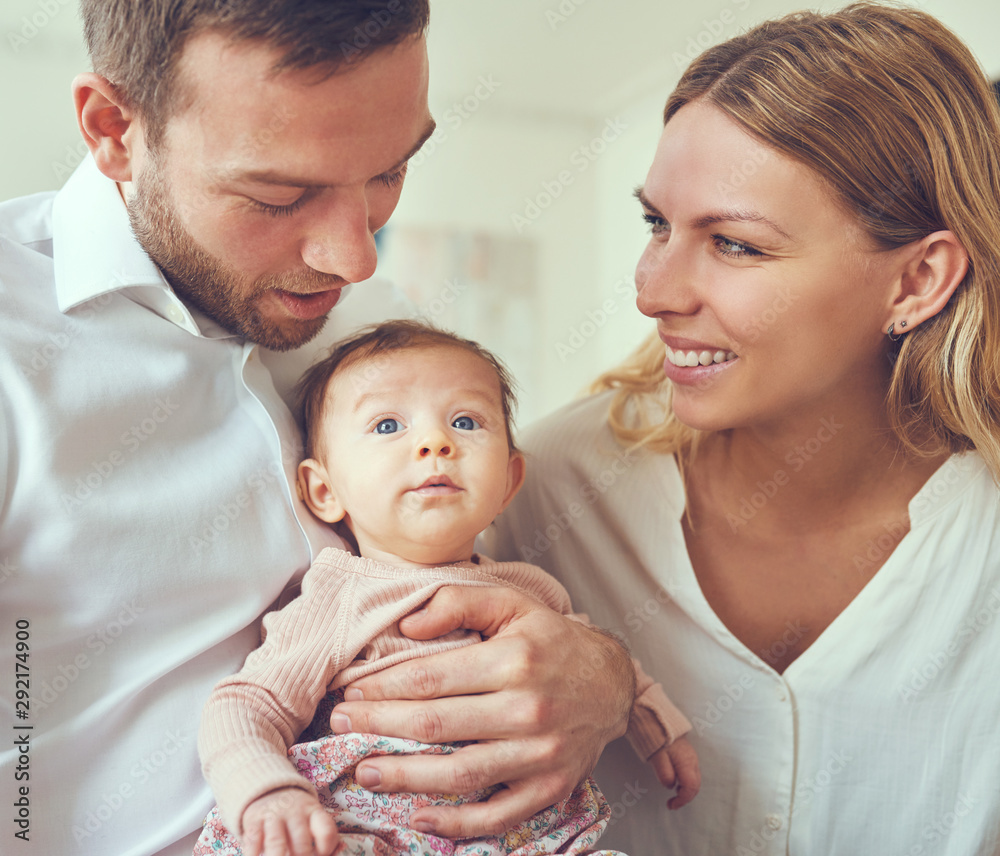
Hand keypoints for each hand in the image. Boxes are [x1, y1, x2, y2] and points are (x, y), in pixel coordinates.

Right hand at [241, 787, 339, 855]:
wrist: (268, 790)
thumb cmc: (297, 815)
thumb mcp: (313, 819)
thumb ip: (326, 839)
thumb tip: (340, 848)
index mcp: (314, 812)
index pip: (326, 832)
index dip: (325, 851)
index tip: (319, 855)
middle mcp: (294, 813)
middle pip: (301, 844)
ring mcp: (273, 816)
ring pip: (277, 844)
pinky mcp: (253, 821)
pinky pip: (252, 842)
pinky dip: (254, 855)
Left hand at [329, 585, 633, 838]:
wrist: (613, 682)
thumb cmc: (553, 640)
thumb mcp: (512, 602)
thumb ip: (458, 602)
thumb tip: (407, 625)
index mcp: (514, 660)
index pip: (431, 678)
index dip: (384, 688)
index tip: (352, 692)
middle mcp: (528, 709)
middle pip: (436, 725)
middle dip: (379, 727)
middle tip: (340, 726)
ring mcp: (541, 755)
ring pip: (460, 774)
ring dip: (405, 778)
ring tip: (365, 772)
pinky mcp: (550, 788)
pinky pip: (498, 814)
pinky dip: (457, 824)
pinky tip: (420, 817)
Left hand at [648, 736, 700, 809]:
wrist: (658, 716)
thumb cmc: (657, 736)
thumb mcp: (657, 756)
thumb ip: (665, 773)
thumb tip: (670, 786)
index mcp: (687, 762)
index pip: (691, 787)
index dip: (682, 800)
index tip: (671, 805)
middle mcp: (692, 760)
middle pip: (695, 785)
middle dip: (685, 797)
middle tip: (671, 804)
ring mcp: (691, 756)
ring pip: (694, 778)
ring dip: (685, 790)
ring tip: (673, 795)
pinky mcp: (686, 753)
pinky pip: (690, 771)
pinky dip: (684, 781)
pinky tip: (675, 782)